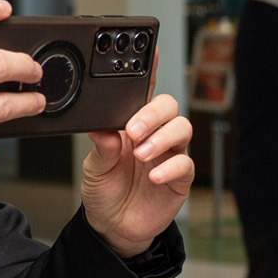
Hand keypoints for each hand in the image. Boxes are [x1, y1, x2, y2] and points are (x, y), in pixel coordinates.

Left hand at [80, 52, 193, 257]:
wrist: (113, 227)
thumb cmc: (104, 192)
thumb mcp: (92, 167)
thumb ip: (101, 146)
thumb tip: (104, 128)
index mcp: (132, 125)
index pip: (143, 91)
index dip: (150, 69)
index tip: (150, 50)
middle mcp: (155, 135)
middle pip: (169, 106)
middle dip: (153, 114)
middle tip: (133, 129)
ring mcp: (169, 154)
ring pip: (182, 129)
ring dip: (161, 138)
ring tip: (141, 154)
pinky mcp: (180, 177)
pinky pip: (185, 163)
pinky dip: (170, 166)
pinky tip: (153, 174)